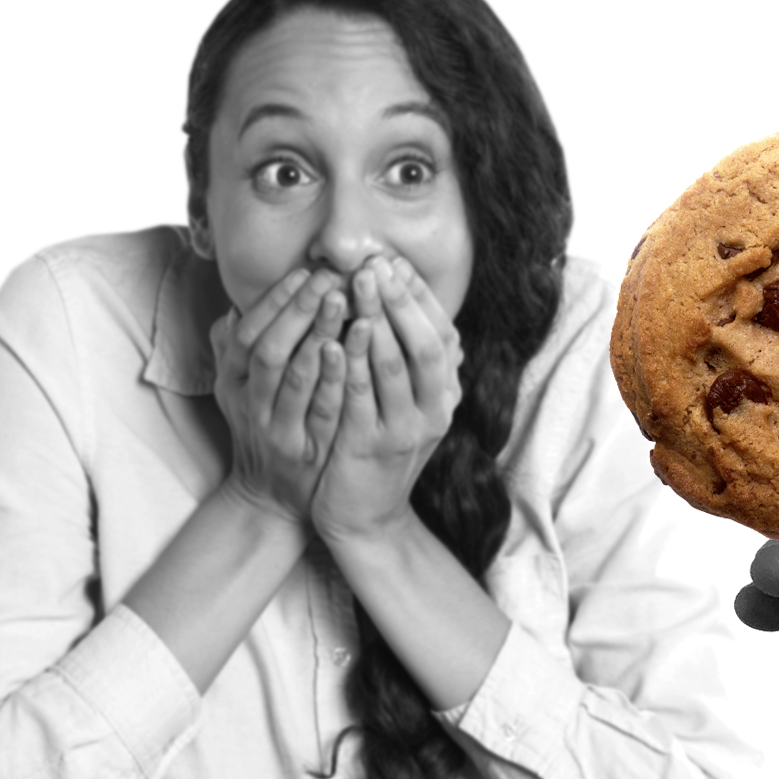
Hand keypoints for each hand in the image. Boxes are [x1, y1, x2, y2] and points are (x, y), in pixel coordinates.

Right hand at [210, 266, 347, 521]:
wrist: (270, 498)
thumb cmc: (263, 429)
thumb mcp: (239, 392)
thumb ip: (234, 352)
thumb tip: (234, 308)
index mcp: (233, 381)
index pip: (247, 333)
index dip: (274, 302)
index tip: (304, 272)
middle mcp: (250, 403)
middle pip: (269, 350)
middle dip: (299, 310)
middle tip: (331, 278)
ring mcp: (277, 429)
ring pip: (295, 377)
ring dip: (320, 336)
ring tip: (346, 302)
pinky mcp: (305, 451)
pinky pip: (323, 409)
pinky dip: (336, 377)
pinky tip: (353, 350)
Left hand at [311, 255, 462, 541]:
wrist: (367, 517)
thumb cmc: (379, 450)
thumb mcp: (409, 407)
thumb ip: (414, 363)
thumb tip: (415, 305)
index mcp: (444, 394)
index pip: (441, 333)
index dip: (418, 296)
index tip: (394, 261)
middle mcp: (433, 410)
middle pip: (423, 344)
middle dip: (399, 300)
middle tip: (374, 265)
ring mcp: (404, 430)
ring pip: (394, 366)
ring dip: (374, 321)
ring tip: (353, 287)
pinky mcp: (370, 447)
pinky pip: (359, 398)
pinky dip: (349, 366)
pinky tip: (333, 338)